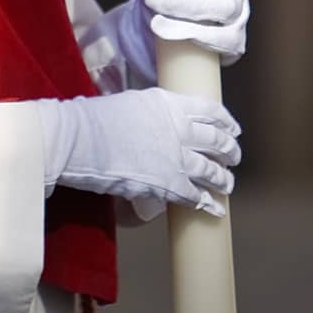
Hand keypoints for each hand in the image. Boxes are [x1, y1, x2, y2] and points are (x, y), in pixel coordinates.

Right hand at [35, 87, 240, 216]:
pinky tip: (216, 209)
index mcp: (170, 104)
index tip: (233, 129)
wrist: (80, 140)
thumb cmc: (94, 119)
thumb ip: (152, 112)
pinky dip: (208, 203)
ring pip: (211, 170)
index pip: (210, 110)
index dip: (226, 122)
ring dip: (222, 179)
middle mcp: (180, 128)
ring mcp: (176, 157)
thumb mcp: (131, 103)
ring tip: (227, 184)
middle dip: (229, 151)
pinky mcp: (168, 184)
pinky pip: (195, 195)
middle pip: (216, 140)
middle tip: (233, 158)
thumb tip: (156, 123)